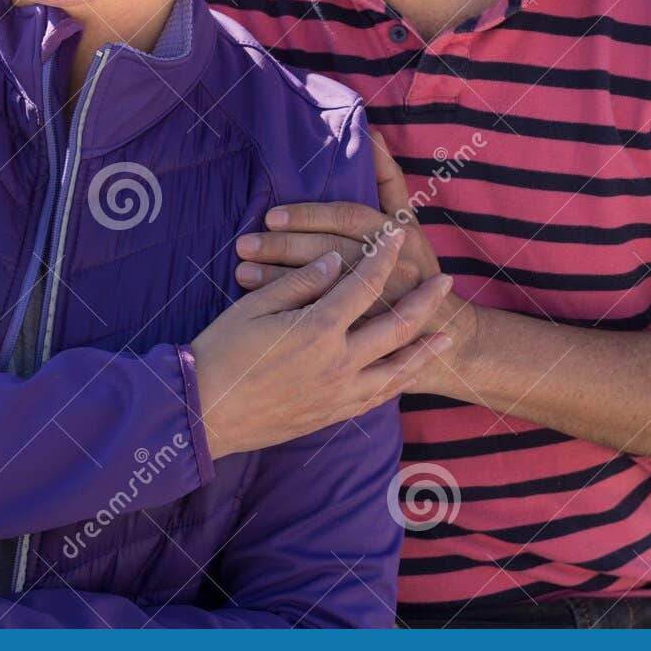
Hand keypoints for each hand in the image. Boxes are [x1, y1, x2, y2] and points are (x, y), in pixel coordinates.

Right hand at [191, 226, 454, 457]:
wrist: (204, 414)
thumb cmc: (221, 353)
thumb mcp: (254, 308)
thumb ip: (300, 283)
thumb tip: (333, 262)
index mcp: (319, 328)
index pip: (364, 284)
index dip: (384, 256)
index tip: (398, 235)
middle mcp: (339, 362)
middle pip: (397, 326)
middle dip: (425, 300)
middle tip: (445, 282)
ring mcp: (339, 393)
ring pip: (397, 369)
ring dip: (424, 349)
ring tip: (446, 335)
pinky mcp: (332, 414)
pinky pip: (377, 397)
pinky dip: (398, 382)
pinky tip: (406, 374)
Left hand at [235, 135, 439, 311]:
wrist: (443, 325)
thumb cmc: (415, 263)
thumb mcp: (409, 221)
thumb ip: (389, 179)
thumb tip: (372, 135)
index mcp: (397, 234)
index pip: (347, 219)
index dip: (310, 216)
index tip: (272, 216)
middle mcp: (391, 265)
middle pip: (330, 253)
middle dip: (285, 248)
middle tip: (246, 244)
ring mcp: (379, 302)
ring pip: (322, 288)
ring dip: (278, 280)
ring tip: (242, 271)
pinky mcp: (365, 332)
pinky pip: (322, 320)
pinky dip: (290, 311)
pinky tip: (261, 304)